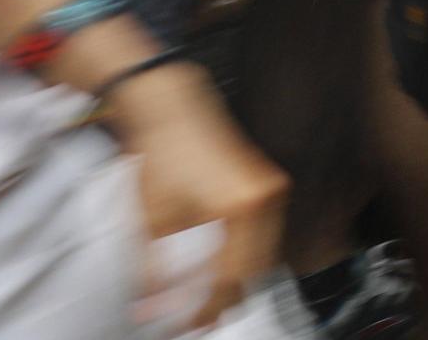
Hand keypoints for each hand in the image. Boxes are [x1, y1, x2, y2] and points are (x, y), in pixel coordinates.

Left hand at [109, 58, 287, 332]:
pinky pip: (264, 235)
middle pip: (255, 271)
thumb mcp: (155, 221)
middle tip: (195, 315)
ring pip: (263, 255)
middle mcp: (267, 199)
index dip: (207, 307)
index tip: (186, 322)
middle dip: (225, 298)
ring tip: (203, 292)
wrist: (174, 108)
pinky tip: (216, 263)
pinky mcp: (268, 185)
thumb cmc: (165, 154)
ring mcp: (272, 190)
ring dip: (236, 278)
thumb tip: (157, 308)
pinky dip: (242, 255)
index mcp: (243, 208)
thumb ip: (160, 271)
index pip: (232, 278)